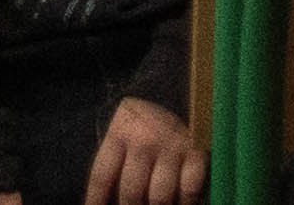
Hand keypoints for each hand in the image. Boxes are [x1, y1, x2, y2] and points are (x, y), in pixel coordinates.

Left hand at [87, 95, 202, 204]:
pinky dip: (185, 202)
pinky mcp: (196, 153)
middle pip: (131, 191)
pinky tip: (179, 204)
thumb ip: (114, 168)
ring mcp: (171, 145)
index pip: (102, 175)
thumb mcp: (122, 138)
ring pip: (159, 196)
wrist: (173, 100)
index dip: (96, 200)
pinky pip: (189, 190)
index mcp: (118, 133)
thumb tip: (105, 202)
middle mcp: (144, 138)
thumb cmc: (142, 131)